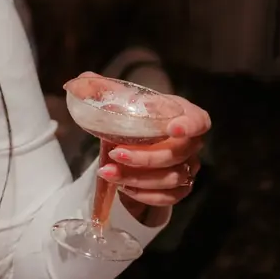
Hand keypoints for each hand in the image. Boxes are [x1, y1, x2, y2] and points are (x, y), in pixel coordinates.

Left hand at [66, 73, 210, 228]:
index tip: (172, 128)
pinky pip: (168, 197)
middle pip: (178, 154)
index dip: (190, 125)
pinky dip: (145, 195)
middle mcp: (190, 142)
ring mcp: (188, 166)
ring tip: (108, 172)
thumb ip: (102, 89)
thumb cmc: (132, 115)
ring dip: (138, 178)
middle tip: (115, 154)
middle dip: (145, 157)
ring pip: (172, 178)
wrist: (133, 139)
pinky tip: (123, 187)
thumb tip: (80, 81)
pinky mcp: (180, 187)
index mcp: (181, 114)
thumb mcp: (118, 100)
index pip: (199, 120)